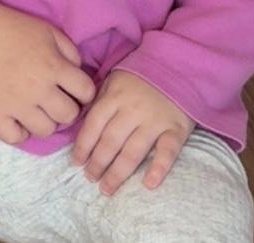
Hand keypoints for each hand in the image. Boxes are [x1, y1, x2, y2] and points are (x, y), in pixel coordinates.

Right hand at [0, 3, 96, 143]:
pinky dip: (19, 133)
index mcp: (54, 66)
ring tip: (38, 110)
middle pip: (69, 116)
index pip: (86, 92)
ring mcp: (16, 104)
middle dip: (67, 108)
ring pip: (46, 131)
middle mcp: (38, 88)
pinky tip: (19, 120)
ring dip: (46, 121)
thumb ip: (70, 51)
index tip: (75, 89)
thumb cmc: (13, 27)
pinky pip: (15, 137)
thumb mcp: (48, 31)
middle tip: (56, 99)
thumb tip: (78, 73)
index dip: (84, 91)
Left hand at [71, 70, 194, 194]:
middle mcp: (132, 110)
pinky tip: (149, 184)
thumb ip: (101, 102)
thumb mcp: (114, 81)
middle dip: (98, 164)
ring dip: (118, 173)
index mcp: (114, 96)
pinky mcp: (176, 129)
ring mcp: (155, 120)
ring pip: (133, 151)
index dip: (83, 146)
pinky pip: (168, 151)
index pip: (94, 125)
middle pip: (111, 141)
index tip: (76, 163)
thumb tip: (82, 127)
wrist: (176, 65)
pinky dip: (159, 168)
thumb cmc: (140, 77)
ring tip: (107, 188)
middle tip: (90, 179)